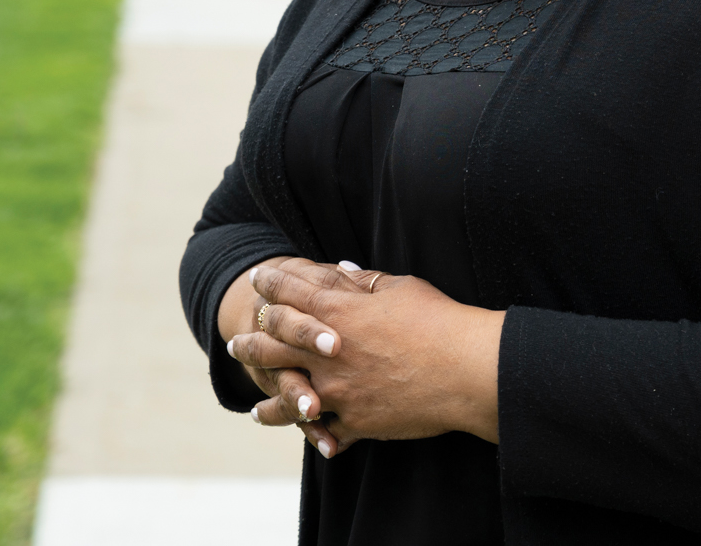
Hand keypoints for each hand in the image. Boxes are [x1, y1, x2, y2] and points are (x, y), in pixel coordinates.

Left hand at [225, 259, 504, 456]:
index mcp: (339, 312)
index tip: (258, 280)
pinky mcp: (357, 421)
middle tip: (236, 345)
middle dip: (251, 344)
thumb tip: (341, 267)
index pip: (292, 294)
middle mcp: (328, 353)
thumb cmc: (439, 320)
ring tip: (253, 407)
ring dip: (268, 401)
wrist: (465, 370)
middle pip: (274, 346)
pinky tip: (303, 434)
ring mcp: (339, 391)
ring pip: (288, 398)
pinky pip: (326, 431)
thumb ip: (364, 280)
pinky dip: (313, 434)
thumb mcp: (400, 287)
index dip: (272, 284)